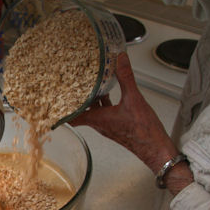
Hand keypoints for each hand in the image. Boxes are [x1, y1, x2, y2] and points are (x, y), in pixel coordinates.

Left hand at [69, 52, 192, 194]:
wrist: (156, 148)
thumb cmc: (144, 132)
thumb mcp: (134, 99)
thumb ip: (126, 78)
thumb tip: (120, 60)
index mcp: (98, 119)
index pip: (72, 117)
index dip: (61, 111)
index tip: (53, 102)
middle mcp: (100, 124)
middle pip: (80, 113)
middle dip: (74, 100)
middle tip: (69, 88)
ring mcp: (107, 126)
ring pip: (92, 112)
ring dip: (89, 101)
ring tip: (88, 86)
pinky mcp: (116, 126)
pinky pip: (103, 113)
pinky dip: (102, 104)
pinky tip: (107, 95)